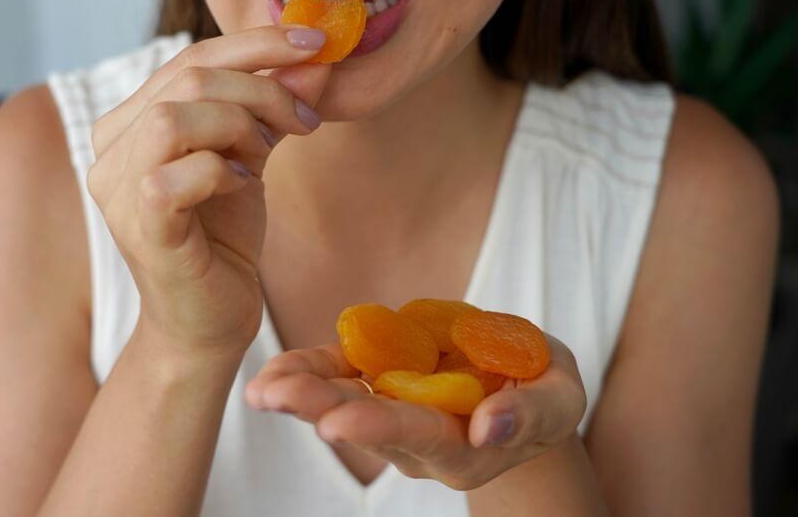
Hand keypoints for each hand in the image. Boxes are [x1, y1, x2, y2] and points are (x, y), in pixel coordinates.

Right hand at [86, 25, 331, 355]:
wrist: (208, 320)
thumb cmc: (222, 237)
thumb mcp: (251, 157)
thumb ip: (273, 108)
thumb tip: (316, 61)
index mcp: (131, 120)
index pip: (190, 58)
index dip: (255, 43)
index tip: (315, 44)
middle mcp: (110, 147)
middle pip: (188, 79)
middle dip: (262, 89)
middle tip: (304, 120)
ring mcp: (117, 189)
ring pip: (175, 116)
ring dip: (240, 125)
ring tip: (264, 154)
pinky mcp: (139, 228)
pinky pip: (177, 174)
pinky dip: (222, 171)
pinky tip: (242, 187)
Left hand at [244, 334, 586, 489]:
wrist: (520, 380)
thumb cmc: (545, 387)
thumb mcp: (559, 394)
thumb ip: (532, 411)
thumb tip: (490, 424)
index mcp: (466, 448)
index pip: (421, 437)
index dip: (381, 427)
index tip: (338, 423)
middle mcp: (419, 441)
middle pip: (367, 426)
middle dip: (320, 409)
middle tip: (276, 398)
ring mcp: (394, 412)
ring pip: (343, 405)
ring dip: (300, 394)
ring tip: (261, 388)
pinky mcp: (378, 380)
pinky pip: (338, 377)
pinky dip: (306, 371)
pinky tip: (272, 373)